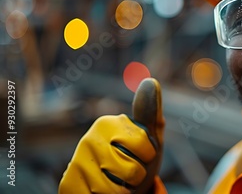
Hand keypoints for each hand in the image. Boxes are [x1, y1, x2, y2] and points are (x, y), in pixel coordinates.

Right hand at [59, 78, 165, 193]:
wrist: (113, 186)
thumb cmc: (135, 159)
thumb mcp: (149, 137)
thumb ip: (150, 112)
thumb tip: (151, 81)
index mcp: (107, 123)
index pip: (145, 148)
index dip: (149, 157)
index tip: (140, 152)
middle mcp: (88, 140)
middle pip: (133, 170)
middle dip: (137, 176)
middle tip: (128, 171)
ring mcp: (76, 163)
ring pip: (116, 190)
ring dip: (124, 192)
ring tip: (117, 183)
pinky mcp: (68, 186)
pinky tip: (102, 192)